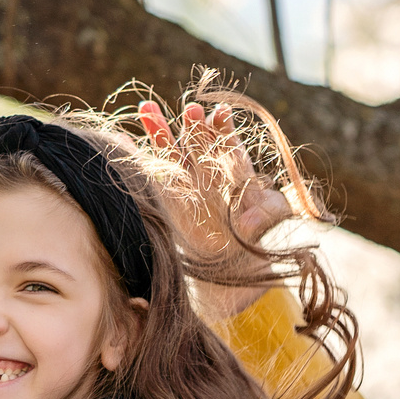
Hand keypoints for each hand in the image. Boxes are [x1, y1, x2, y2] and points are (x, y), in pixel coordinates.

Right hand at [138, 100, 292, 313]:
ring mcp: (191, 194)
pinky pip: (155, 182)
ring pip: (175, 158)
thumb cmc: (261, 256)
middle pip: (201, 147)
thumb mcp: (275, 235)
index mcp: (240, 182)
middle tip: (190, 110)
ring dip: (162, 135)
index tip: (221, 115)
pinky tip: (125, 143)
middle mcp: (214, 183)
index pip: (231, 150)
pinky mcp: (172, 209)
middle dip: (194, 128)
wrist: (234, 288)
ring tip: (148, 109)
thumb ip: (267, 219)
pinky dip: (141, 163)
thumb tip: (253, 217)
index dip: (225, 132)